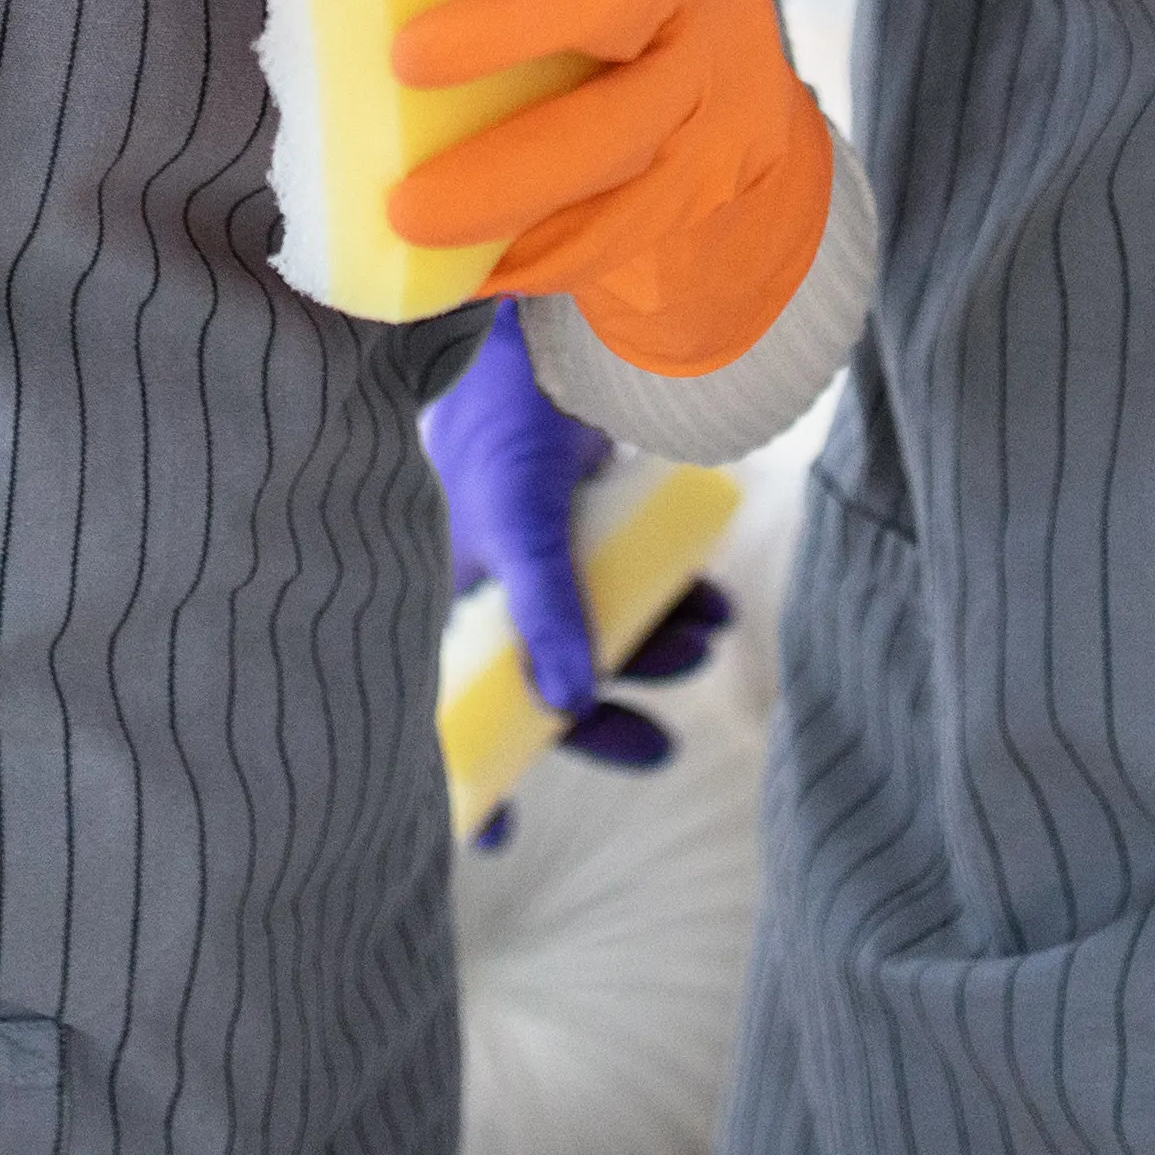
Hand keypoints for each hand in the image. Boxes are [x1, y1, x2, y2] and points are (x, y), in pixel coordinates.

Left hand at [384, 0, 831, 376]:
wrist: (740, 111)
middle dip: (519, 26)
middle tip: (405, 56)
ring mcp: (701, 93)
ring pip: (620, 134)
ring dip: (512, 175)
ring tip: (408, 211)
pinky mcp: (689, 190)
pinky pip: (617, 227)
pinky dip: (535, 252)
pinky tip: (458, 269)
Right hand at [420, 302, 733, 845]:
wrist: (552, 315)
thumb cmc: (509, 412)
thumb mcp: (520, 518)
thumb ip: (543, 605)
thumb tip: (565, 706)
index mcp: (443, 590)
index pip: (448, 701)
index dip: (468, 769)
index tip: (496, 839)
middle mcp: (485, 575)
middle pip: (539, 678)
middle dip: (601, 717)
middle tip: (660, 749)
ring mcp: (540, 544)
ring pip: (595, 629)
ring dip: (652, 648)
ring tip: (710, 636)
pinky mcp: (588, 510)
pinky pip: (629, 576)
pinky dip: (669, 597)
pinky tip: (709, 596)